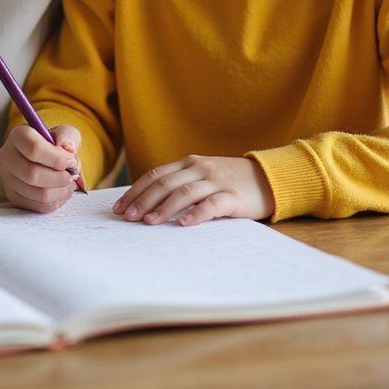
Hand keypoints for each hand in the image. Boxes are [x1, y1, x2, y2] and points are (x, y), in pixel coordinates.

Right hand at [0, 124, 81, 212]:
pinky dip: (56, 201)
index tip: (70, 161)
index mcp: (18, 135)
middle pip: (32, 174)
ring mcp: (8, 178)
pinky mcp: (14, 197)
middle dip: (59, 178)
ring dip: (60, 191)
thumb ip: (68, 137)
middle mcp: (8, 156)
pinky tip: (62, 191)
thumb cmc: (55, 143)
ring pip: (37, 193)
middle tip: (72, 175)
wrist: (47, 157)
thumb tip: (68, 149)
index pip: (34, 148)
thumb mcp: (65, 132)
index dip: (56, 158)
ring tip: (70, 183)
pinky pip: (38, 206)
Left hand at [112, 155, 274, 225]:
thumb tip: (147, 205)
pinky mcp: (233, 196)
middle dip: (143, 200)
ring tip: (148, 222)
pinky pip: (211, 204)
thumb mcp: (203, 176)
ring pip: (184, 192)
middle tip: (128, 217)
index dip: (136, 191)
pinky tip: (183, 225)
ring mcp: (216, 181)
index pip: (155, 175)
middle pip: (164, 183)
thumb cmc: (230, 182)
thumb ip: (181, 183)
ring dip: (163, 208)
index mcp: (189, 163)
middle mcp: (200, 168)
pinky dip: (195, 214)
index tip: (119, 207)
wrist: (268, 178)